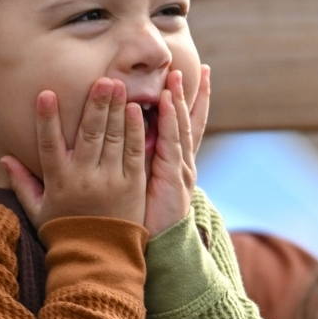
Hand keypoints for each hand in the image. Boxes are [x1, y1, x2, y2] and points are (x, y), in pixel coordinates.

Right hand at [1, 78, 145, 228]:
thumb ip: (22, 182)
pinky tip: (135, 110)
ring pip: (113, 138)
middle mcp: (84, 177)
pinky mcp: (133, 184)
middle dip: (95, 104)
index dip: (47, 119)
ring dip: (116, 109)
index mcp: (59, 181)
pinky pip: (134, 152)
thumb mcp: (39, 209)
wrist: (99, 258)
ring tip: (117, 84)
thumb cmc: (66, 232)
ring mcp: (110, 180)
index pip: (49, 144)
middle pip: (89, 134)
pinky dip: (135, 130)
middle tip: (100, 79)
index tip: (46, 93)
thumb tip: (3, 157)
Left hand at [143, 65, 209, 236]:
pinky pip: (173, 143)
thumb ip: (139, 161)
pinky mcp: (176, 178)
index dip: (188, 103)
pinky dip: (172, 120)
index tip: (189, 78)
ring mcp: (183, 170)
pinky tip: (168, 102)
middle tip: (196, 69)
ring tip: (177, 76)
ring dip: (181, 100)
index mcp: (175, 164)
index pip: (185, 126)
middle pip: (191, 121)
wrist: (158, 249)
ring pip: (183, 127)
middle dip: (193, 94)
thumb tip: (121, 139)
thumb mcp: (143, 184)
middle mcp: (184, 163)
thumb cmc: (145, 219)